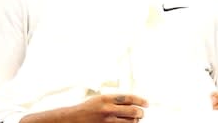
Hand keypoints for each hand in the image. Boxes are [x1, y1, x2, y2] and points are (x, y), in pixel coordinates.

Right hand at [22, 94, 147, 122]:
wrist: (70, 119)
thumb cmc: (86, 109)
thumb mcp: (99, 100)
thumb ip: (114, 100)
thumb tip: (131, 103)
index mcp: (107, 98)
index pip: (129, 98)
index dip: (141, 100)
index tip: (147, 103)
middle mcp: (108, 109)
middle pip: (133, 111)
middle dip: (140, 113)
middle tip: (141, 113)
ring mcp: (107, 121)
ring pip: (130, 122)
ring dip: (135, 121)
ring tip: (134, 120)